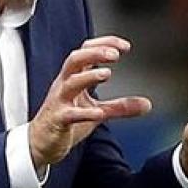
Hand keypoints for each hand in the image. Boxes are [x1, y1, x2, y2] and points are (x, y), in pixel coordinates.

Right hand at [29, 35, 150, 166]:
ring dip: (88, 76)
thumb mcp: (97, 111)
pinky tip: (99, 114)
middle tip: (115, 54)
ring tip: (107, 73)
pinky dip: (84, 113)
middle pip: (75, 59)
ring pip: (69, 82)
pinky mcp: (57, 120)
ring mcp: (60, 101)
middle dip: (94, 53)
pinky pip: (69, 114)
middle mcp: (65, 85)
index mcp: (74, 78)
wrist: (41, 143)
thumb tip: (147, 104)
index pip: (86, 51)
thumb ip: (121, 106)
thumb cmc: (65, 120)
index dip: (104, 44)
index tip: (125, 46)